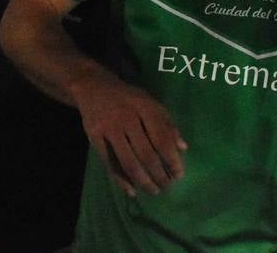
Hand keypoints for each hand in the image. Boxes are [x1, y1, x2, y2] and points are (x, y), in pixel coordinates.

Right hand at [72, 72, 185, 196]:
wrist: (93, 87)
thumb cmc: (128, 98)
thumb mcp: (150, 103)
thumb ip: (167, 124)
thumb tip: (183, 148)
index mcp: (145, 107)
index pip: (162, 139)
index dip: (172, 160)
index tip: (179, 175)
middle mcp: (127, 117)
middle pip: (146, 154)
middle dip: (159, 175)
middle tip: (167, 186)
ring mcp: (110, 128)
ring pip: (129, 162)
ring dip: (143, 181)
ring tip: (153, 190)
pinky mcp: (95, 136)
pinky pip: (110, 163)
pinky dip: (121, 180)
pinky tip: (132, 190)